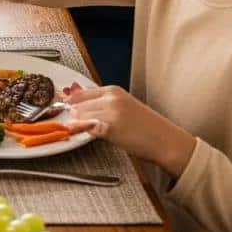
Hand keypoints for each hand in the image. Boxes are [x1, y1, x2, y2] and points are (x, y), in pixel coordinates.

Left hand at [64, 83, 195, 175]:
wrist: (166, 141)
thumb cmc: (146, 128)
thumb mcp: (123, 108)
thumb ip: (101, 105)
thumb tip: (76, 106)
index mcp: (113, 91)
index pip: (80, 93)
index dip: (71, 102)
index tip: (65, 109)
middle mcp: (111, 98)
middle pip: (77, 104)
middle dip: (74, 115)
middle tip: (75, 124)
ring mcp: (111, 111)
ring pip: (80, 116)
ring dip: (79, 124)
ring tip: (87, 130)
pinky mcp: (111, 126)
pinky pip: (89, 128)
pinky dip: (85, 131)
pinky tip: (92, 134)